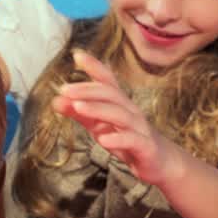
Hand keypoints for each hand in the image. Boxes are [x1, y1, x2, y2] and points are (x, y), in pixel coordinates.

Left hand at [52, 50, 182, 187]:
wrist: (161, 163)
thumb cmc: (128, 141)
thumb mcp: (100, 126)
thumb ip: (80, 114)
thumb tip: (56, 101)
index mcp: (120, 104)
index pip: (107, 81)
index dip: (94, 67)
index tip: (77, 55)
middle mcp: (131, 111)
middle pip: (110, 94)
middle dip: (87, 90)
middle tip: (64, 89)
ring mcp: (139, 128)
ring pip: (120, 114)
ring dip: (98, 109)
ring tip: (77, 107)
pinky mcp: (145, 147)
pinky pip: (132, 140)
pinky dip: (118, 139)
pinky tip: (103, 140)